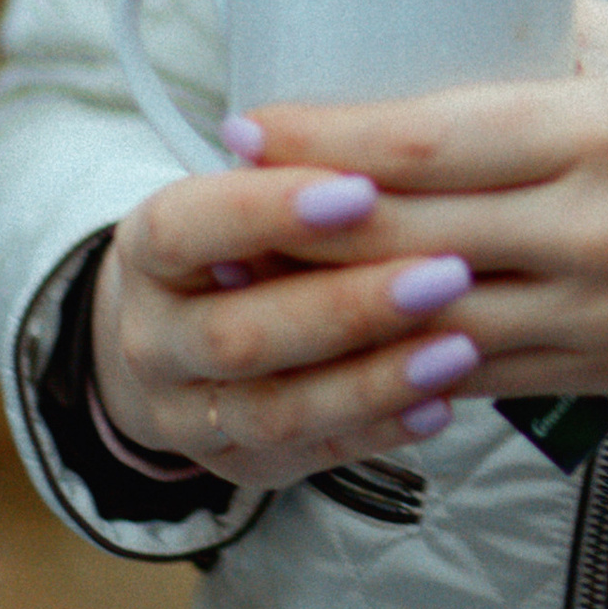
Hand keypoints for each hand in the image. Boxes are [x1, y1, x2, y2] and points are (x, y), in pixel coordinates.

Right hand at [91, 164, 474, 491]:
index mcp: (147, 252)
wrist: (180, 340)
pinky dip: (382, 430)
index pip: (188, 230)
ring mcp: (188, 416)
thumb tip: (377, 142)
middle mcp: (152, 341)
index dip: (269, 211)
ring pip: (277, 410)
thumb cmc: (239, 243)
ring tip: (460, 346)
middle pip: (238, 335)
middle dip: (347, 307)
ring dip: (375, 380)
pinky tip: (443, 401)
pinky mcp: (243, 466)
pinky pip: (315, 456)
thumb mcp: (246, 193)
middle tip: (447, 273)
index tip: (362, 188)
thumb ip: (296, 175)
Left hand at [237, 0, 607, 405]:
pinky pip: (472, 376)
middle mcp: (588, 221)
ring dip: (327, 305)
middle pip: (404, 230)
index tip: (248, 123)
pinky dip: (399, 364)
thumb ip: (553, 29)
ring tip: (249, 283)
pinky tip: (339, 351)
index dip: (324, 138)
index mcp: (597, 126)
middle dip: (294, 223)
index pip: (429, 136)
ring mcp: (591, 305)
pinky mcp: (599, 368)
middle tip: (217, 204)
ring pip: (423, 314)